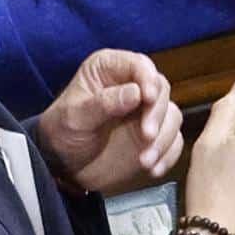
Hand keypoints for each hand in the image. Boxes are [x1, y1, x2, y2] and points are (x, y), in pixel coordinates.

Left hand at [36, 49, 182, 193]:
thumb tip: (136, 92)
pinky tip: (152, 169)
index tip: (148, 97)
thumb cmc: (62, 133)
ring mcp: (146, 111)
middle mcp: (133, 85)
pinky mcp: (155, 135)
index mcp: (110, 69)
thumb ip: (103, 103)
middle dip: (157, 114)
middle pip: (161, 90)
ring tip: (145, 160)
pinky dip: (167, 155)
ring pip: (171, 116)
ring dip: (163, 139)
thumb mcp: (75, 117)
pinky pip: (173, 141)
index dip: (147, 79)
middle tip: (147, 136)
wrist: (63, 167)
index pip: (139, 65)